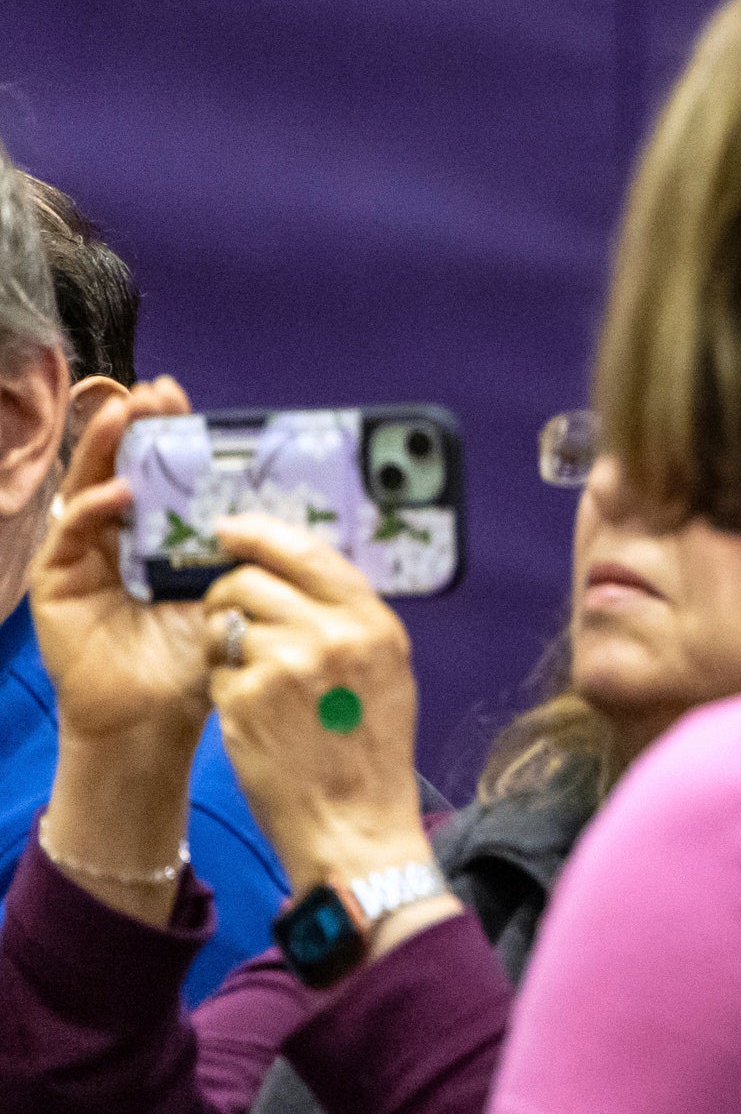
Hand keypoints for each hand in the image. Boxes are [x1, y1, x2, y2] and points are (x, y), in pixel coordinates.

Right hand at [31, 383, 214, 920]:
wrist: (159, 720)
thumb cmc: (201, 658)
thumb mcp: (235, 589)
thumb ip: (254, 549)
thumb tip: (309, 501)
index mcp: (168, 533)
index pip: (167, 472)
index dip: (172, 435)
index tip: (187, 400)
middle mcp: (123, 535)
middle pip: (125, 467)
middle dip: (138, 427)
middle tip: (156, 393)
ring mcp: (87, 556)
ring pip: (90, 487)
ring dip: (107, 449)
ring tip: (127, 416)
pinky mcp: (58, 582)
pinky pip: (70, 536)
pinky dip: (92, 509)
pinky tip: (118, 493)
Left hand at [202, 516, 441, 920]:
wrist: (354, 824)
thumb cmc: (370, 750)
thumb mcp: (386, 669)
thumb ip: (349, 618)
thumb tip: (297, 572)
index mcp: (372, 622)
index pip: (307, 549)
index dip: (260, 533)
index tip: (230, 529)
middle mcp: (331, 634)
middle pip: (251, 579)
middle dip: (230, 593)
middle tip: (232, 616)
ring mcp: (284, 667)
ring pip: (224, 621)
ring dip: (222, 638)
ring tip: (247, 671)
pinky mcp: (243, 700)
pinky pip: (213, 666)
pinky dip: (221, 680)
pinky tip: (246, 707)